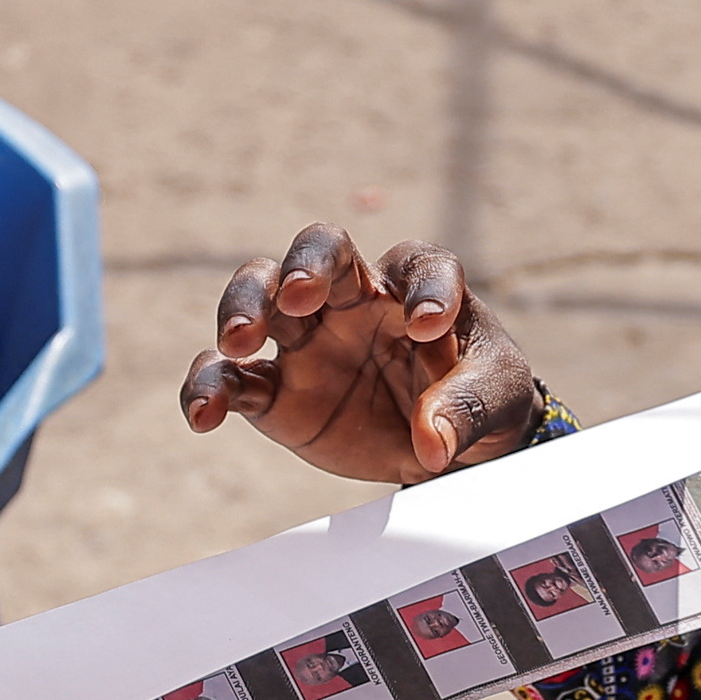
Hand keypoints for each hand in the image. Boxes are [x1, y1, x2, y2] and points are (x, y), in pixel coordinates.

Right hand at [175, 224, 539, 480]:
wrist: (448, 448)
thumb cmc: (478, 397)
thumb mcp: (495, 399)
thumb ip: (466, 410)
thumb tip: (433, 442)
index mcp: (416, 285)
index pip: (419, 268)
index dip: (423, 290)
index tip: (427, 327)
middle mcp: (354, 298)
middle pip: (317, 251)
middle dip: (304, 265)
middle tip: (299, 296)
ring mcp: (308, 341)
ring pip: (260, 297)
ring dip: (243, 309)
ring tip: (238, 343)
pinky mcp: (277, 394)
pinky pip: (230, 380)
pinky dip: (208, 390)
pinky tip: (204, 414)